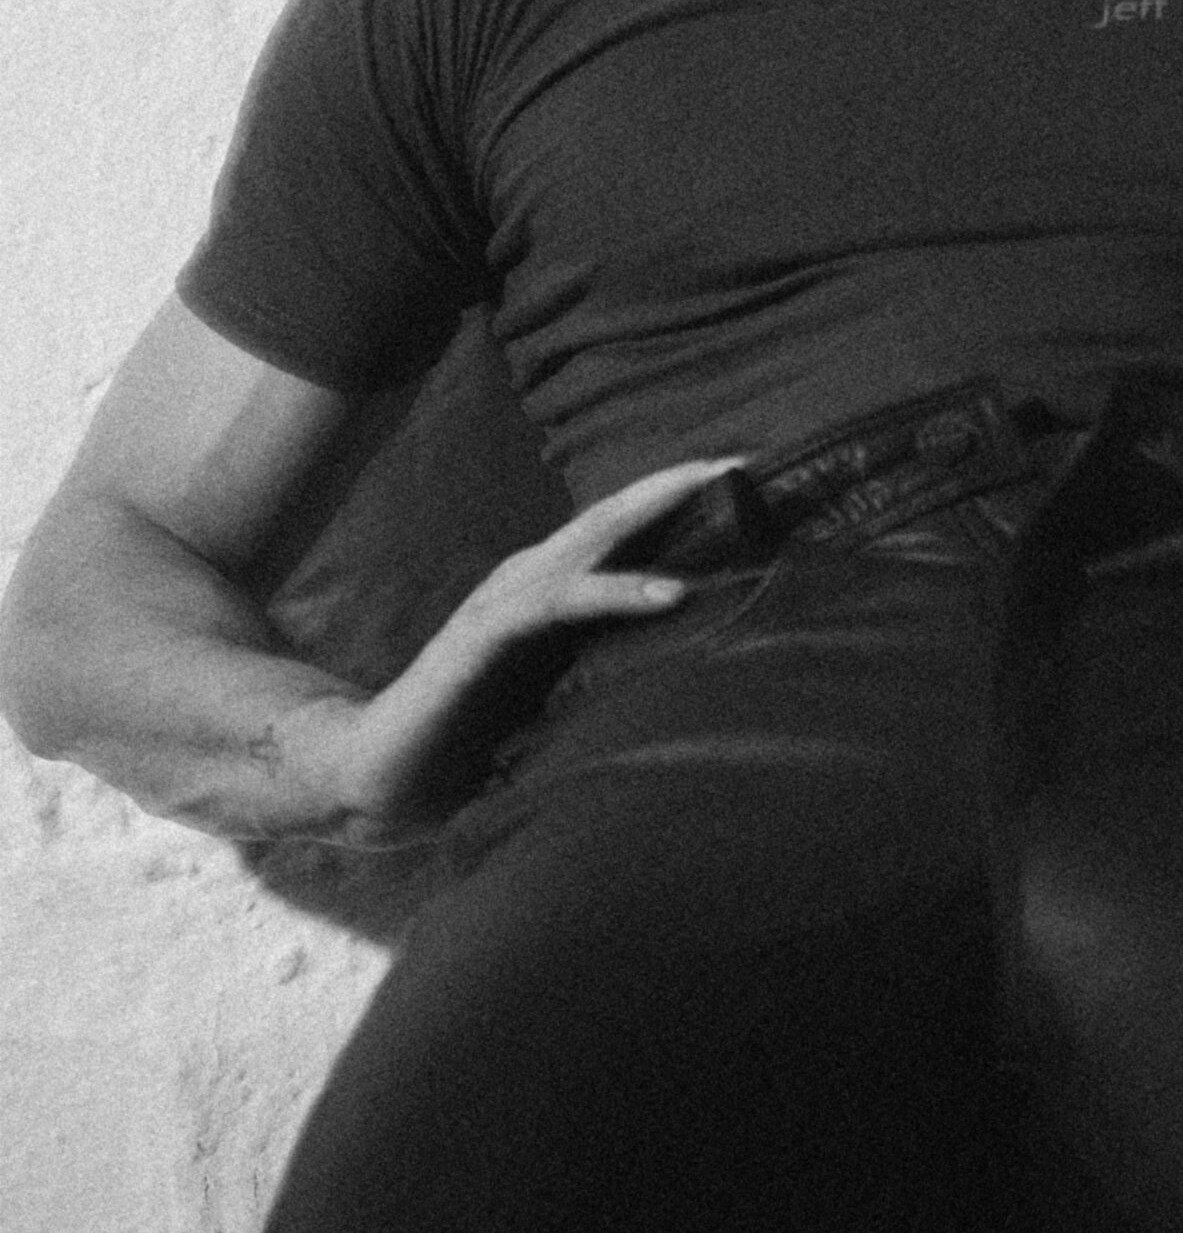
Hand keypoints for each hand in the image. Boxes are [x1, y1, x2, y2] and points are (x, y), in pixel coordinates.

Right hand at [304, 457, 743, 841]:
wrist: (385, 774)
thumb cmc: (477, 735)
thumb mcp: (561, 688)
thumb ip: (607, 661)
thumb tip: (685, 653)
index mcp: (549, 585)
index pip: (623, 527)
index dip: (681, 497)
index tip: (748, 476)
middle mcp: (529, 577)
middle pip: (616, 514)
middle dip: (682, 481)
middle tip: (748, 458)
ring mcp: (506, 599)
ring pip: (593, 537)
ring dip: (659, 509)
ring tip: (720, 487)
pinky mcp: (488, 637)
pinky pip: (564, 603)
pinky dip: (621, 591)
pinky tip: (673, 591)